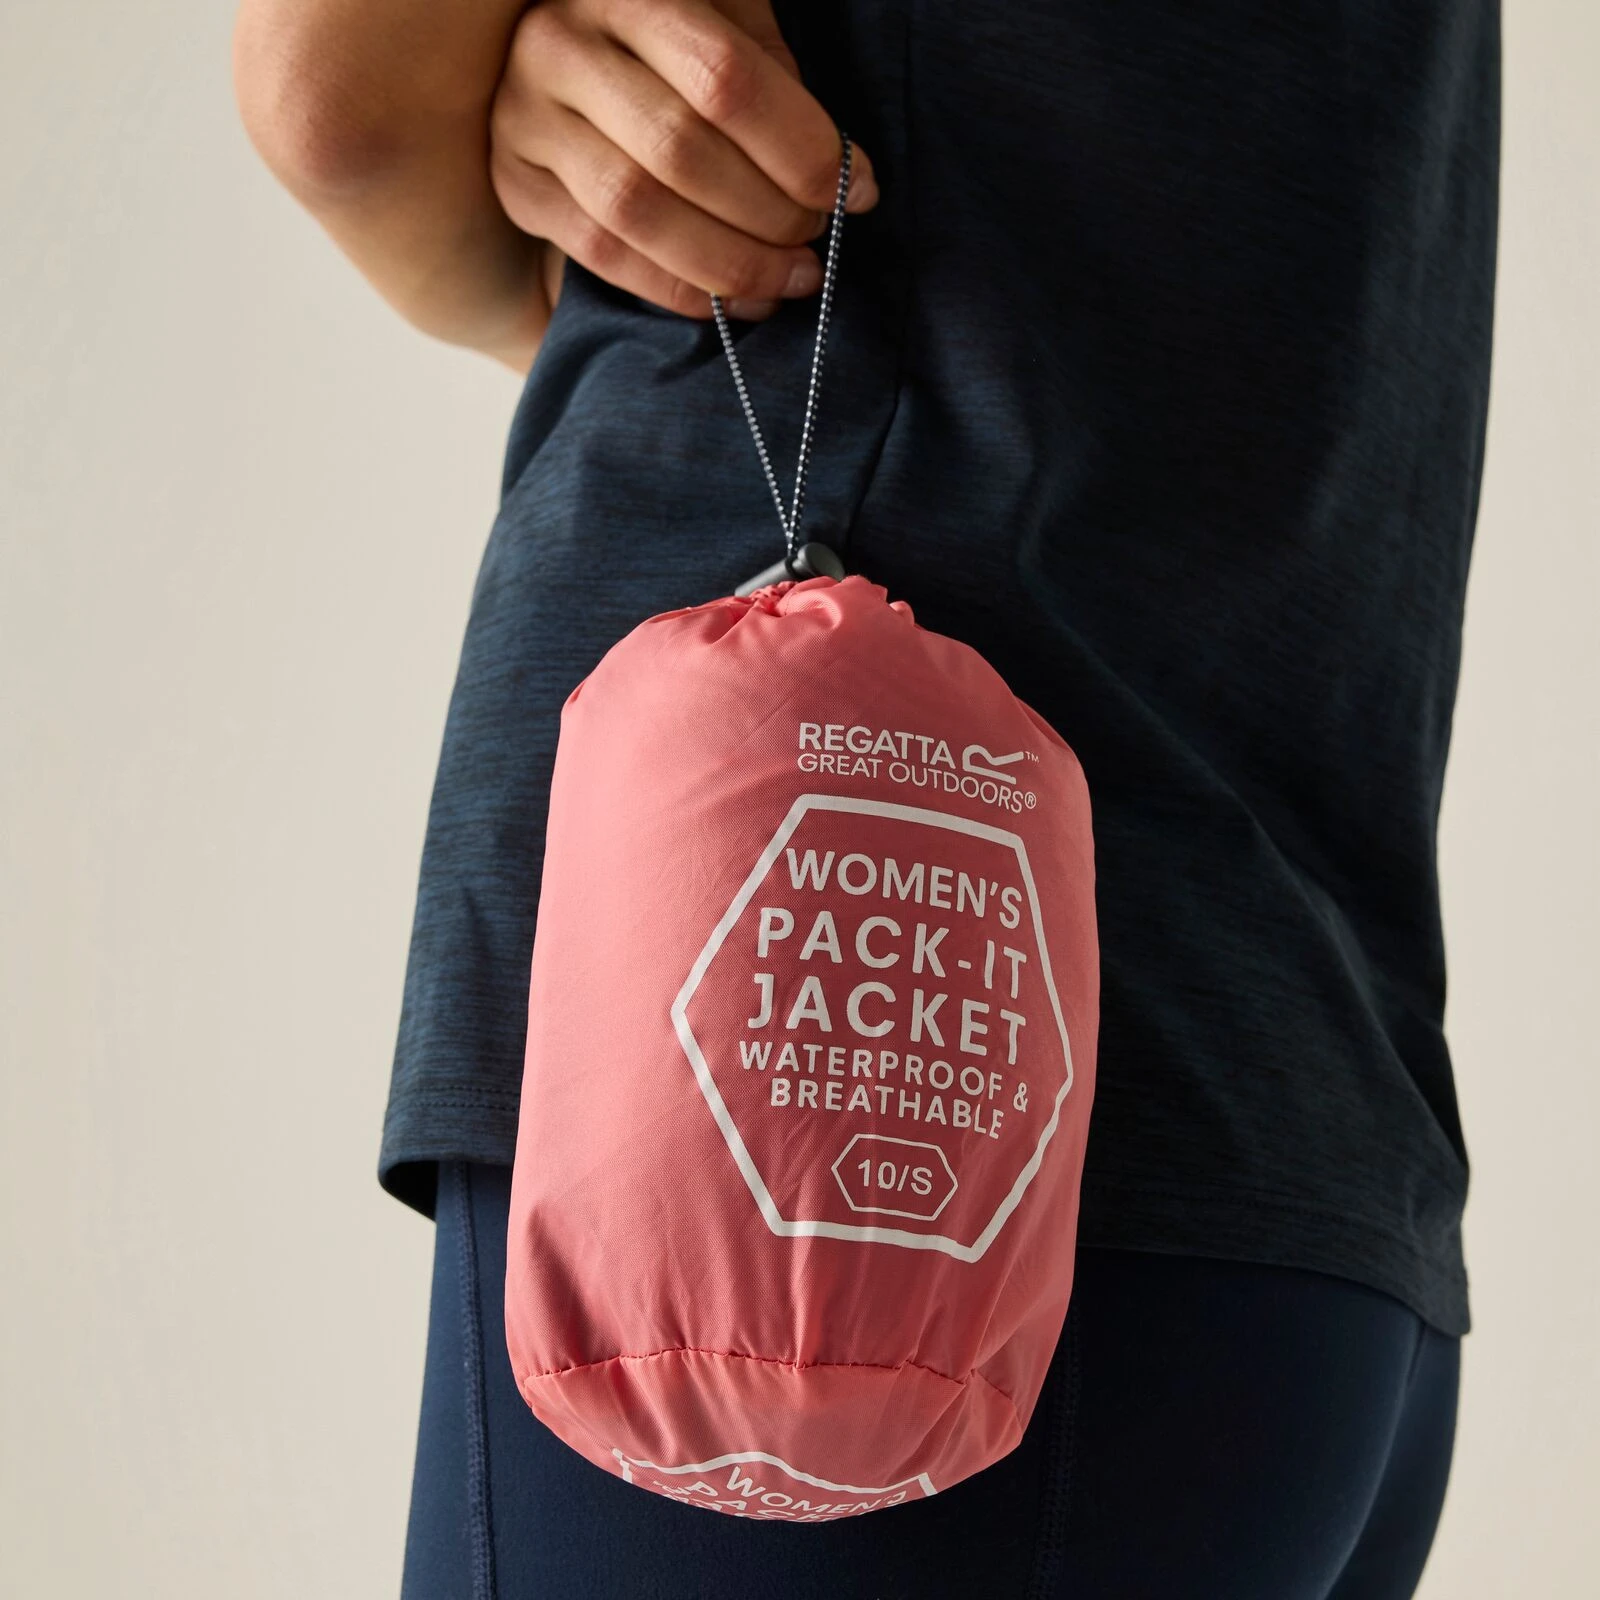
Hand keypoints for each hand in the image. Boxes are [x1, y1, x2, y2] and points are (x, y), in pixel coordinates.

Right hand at [489, 0, 878, 322]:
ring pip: (639, 211)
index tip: (856, 189)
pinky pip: (604, 254)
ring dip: (729, 263)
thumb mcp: (727, 19)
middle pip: (682, 151)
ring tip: (788, 281)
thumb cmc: (673, 40)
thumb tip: (838, 173)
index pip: (726, 79)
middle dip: (768, 213)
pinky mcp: (516, 183)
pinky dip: (678, 289)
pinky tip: (731, 301)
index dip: (802, 147)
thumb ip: (773, 75)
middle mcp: (561, 43)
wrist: (564, 55)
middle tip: (816, 241)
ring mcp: (526, 116)